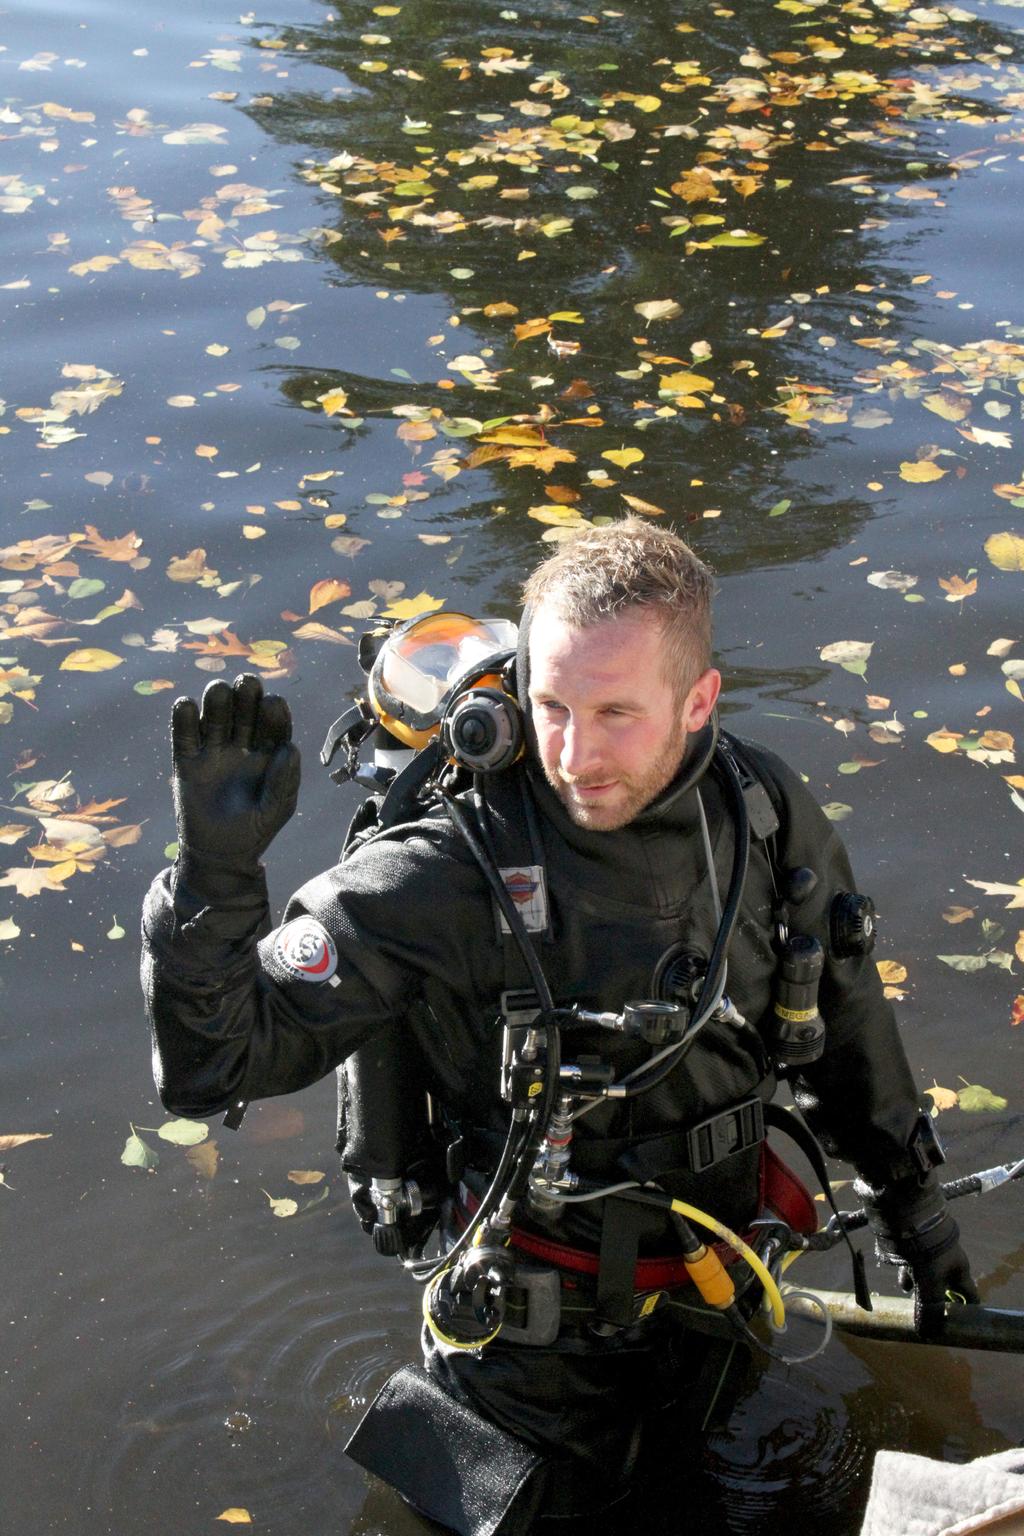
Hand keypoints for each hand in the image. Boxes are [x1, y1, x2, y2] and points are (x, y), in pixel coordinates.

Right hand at [171, 673, 299, 890]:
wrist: (220, 854)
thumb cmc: (255, 831)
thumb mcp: (275, 811)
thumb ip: (284, 782)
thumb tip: (289, 747)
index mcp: (269, 750)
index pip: (274, 721)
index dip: (274, 709)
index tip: (273, 705)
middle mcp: (243, 742)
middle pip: (244, 708)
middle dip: (246, 694)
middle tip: (246, 686)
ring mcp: (214, 748)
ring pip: (215, 714)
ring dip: (217, 699)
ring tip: (218, 693)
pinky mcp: (187, 760)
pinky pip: (183, 734)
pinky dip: (183, 718)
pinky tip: (186, 706)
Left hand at [896, 1219, 978, 1338]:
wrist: (908, 1214)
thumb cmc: (926, 1252)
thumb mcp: (928, 1284)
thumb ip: (928, 1309)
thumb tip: (927, 1333)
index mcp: (959, 1270)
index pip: (969, 1296)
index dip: (965, 1310)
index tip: (956, 1322)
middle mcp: (949, 1260)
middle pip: (945, 1286)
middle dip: (935, 1298)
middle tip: (926, 1312)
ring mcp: (933, 1249)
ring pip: (927, 1273)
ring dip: (918, 1284)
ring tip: (909, 1292)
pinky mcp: (917, 1241)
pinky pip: (914, 1261)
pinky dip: (907, 1269)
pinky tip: (901, 1275)